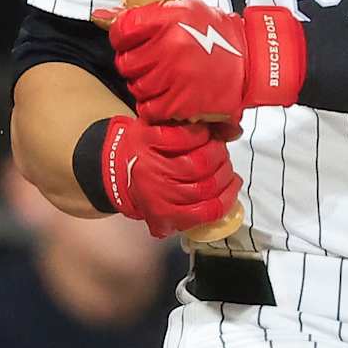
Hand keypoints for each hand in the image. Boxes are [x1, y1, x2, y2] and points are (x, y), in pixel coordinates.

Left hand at [95, 116, 239, 238]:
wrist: (113, 165)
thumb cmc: (146, 187)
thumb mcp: (164, 214)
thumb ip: (192, 214)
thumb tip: (229, 205)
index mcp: (165, 211)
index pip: (209, 210)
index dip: (228, 198)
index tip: (233, 186)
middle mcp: (159, 189)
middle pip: (209, 185)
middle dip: (224, 174)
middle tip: (225, 167)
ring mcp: (154, 162)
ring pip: (202, 161)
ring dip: (217, 153)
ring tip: (217, 150)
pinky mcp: (150, 137)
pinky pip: (185, 136)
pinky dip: (199, 133)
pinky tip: (203, 134)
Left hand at [104, 0, 306, 125]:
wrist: (253, 63)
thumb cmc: (216, 34)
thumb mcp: (183, 10)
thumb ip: (143, 13)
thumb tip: (99, 15)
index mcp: (169, 19)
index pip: (123, 30)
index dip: (124, 37)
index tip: (134, 40)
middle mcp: (170, 46)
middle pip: (126, 62)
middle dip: (136, 63)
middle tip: (155, 61)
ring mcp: (176, 76)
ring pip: (136, 86)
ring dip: (147, 85)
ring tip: (167, 78)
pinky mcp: (182, 102)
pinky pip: (150, 108)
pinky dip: (156, 106)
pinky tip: (171, 95)